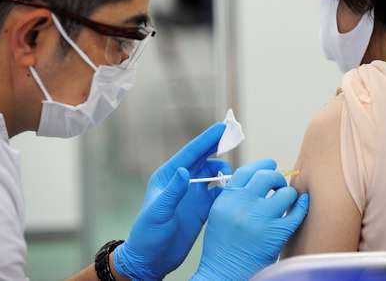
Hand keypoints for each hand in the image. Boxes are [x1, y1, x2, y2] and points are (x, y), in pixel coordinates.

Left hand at [113, 123, 231, 280]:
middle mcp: (182, 182)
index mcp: (169, 176)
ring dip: (225, 173)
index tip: (222, 127)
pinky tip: (237, 191)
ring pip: (213, 176)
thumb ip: (173, 191)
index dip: (207, 139)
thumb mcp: (158, 212)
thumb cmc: (148, 234)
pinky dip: (228, 191)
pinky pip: (218, 194)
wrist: (151, 259)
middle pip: (204, 160)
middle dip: (219, 148)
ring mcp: (193, 195)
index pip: (190, 153)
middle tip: (236, 137)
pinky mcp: (201, 209)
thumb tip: (185, 170)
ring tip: (236, 177)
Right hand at [192, 159, 308, 280]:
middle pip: (266, 176)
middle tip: (279, 183)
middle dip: (276, 177)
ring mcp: (259, 219)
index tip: (270, 164)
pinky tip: (302, 204)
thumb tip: (254, 179)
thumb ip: (233, 196)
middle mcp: (242, 205)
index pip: (245, 171)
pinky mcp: (275, 234)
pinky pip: (296, 212)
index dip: (261, 165)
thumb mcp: (218, 215)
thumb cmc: (221, 247)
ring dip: (288, 194)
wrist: (223, 274)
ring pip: (284, 192)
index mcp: (226, 200)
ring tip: (286, 200)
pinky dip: (302, 206)